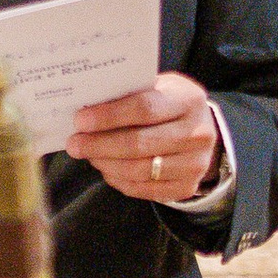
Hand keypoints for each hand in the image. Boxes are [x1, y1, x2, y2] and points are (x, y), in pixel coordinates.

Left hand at [68, 73, 221, 205]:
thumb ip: (130, 94)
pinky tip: (106, 168)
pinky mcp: (186, 187)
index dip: (109, 116)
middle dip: (100, 144)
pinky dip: (119, 179)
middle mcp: (198, 133)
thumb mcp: (158, 88)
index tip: (80, 120)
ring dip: (106, 164)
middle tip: (74, 144)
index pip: (145, 109)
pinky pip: (144, 189)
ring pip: (139, 170)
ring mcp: (195, 164)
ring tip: (87, 155)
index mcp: (189, 100)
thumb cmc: (169, 105)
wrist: (203, 132)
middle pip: (139, 144)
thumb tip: (86, 107)